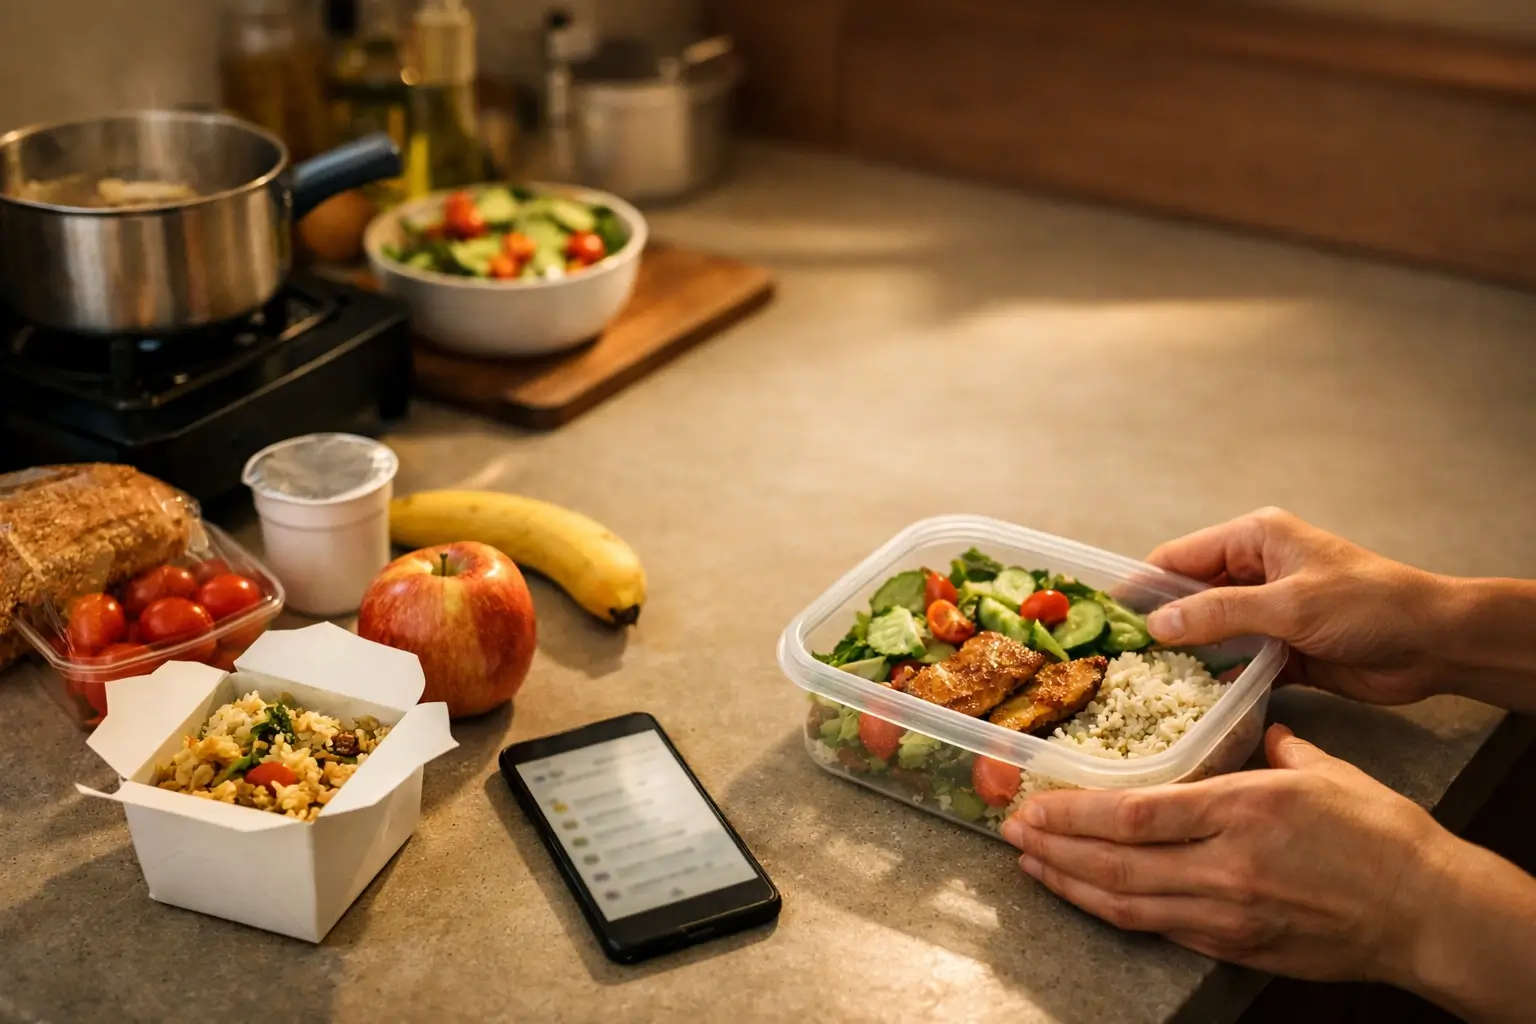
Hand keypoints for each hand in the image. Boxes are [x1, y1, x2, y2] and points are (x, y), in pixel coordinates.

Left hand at [1000, 725, 1449, 982]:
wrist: (1429, 912)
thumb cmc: (1381, 837)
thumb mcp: (1321, 771)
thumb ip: (1270, 749)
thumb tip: (1248, 731)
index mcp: (1242, 811)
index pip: (1134, 814)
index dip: (1072, 813)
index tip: (1033, 804)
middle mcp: (1225, 866)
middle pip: (1114, 863)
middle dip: (1053, 848)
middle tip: (1011, 832)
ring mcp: (1227, 914)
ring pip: (1126, 904)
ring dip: (1070, 884)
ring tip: (1032, 865)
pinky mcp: (1236, 946)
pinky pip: (1158, 928)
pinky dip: (1114, 911)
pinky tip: (1088, 896)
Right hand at [1143, 507, 1448, 705]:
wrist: (1436, 644)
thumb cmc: (1369, 605)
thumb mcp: (1288, 605)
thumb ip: (1219, 614)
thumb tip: (1155, 625)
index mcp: (1254, 539)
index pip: (1178, 558)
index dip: (1141, 587)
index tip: (1106, 618)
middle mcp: (1256, 571)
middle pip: (1189, 597)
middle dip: (1158, 625)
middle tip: (1119, 658)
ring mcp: (1268, 612)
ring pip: (1210, 632)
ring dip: (1187, 655)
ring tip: (1146, 682)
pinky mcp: (1282, 649)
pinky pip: (1236, 662)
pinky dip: (1219, 678)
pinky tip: (1196, 700)